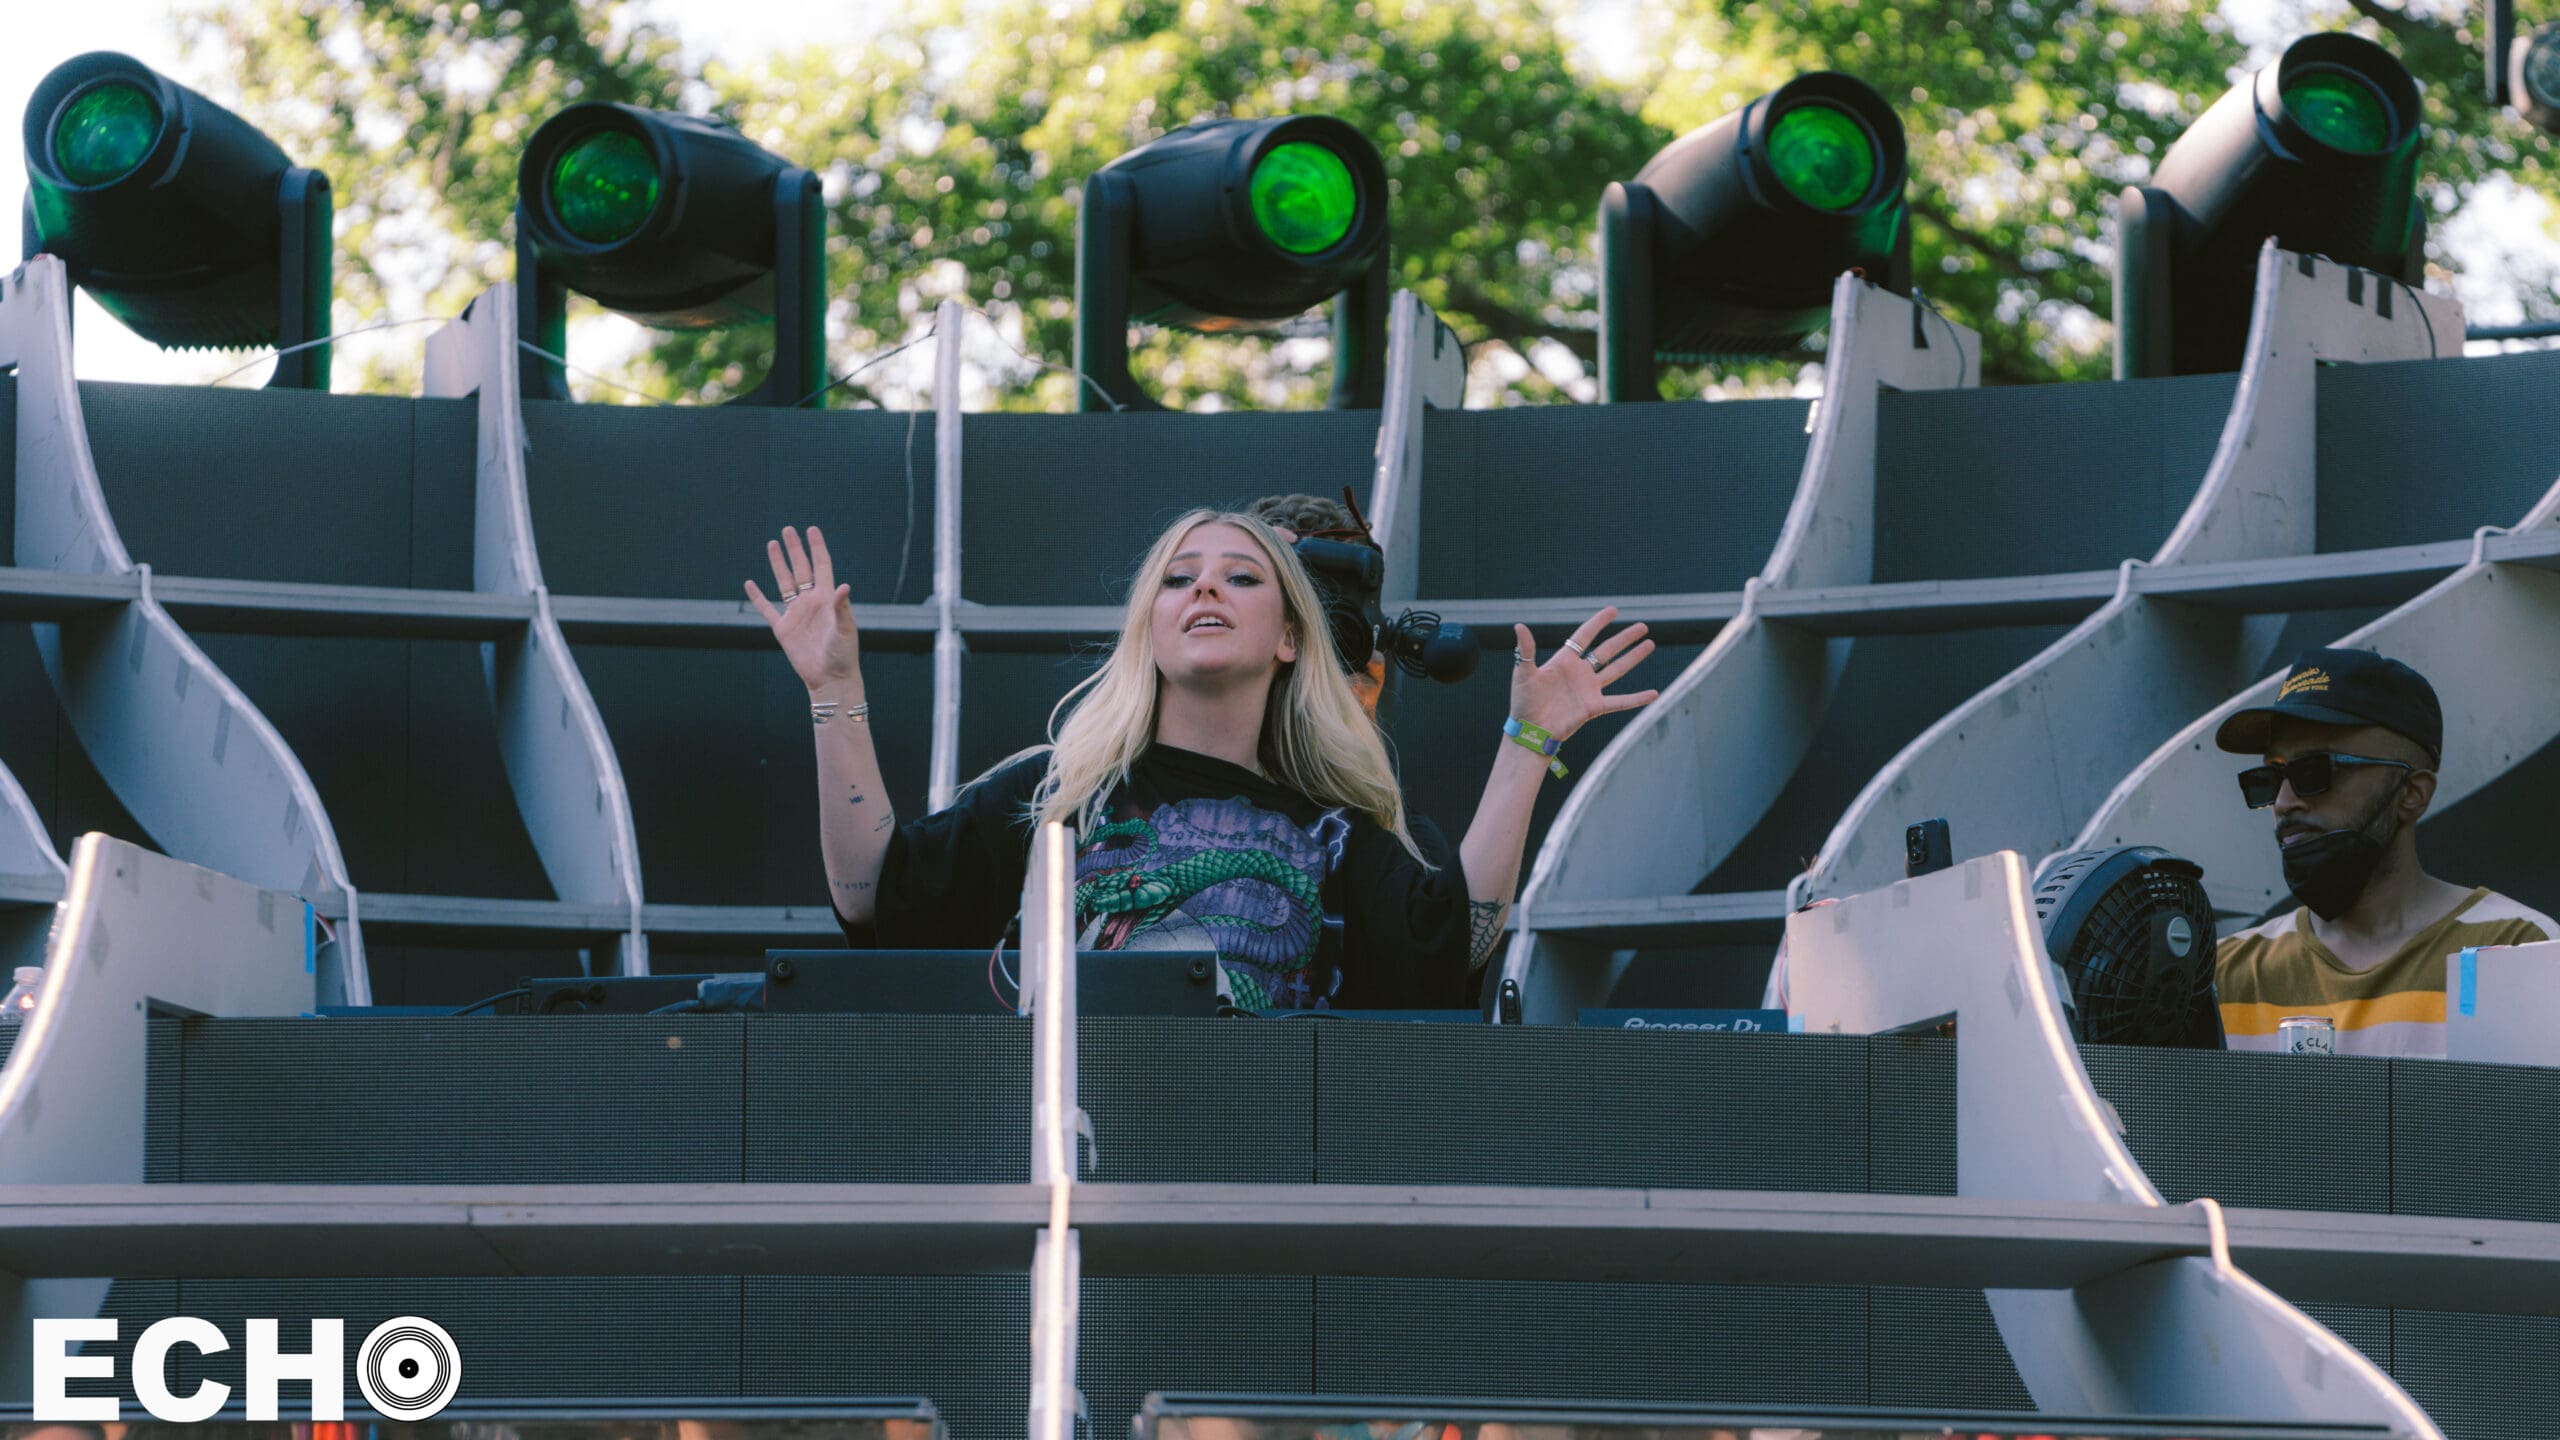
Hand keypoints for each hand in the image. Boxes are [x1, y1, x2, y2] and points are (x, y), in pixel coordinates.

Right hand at [745, 525, 862, 693]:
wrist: (830, 679)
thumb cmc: (843, 654)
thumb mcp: (845, 629)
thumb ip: (842, 607)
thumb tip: (843, 586)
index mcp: (826, 599)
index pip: (821, 566)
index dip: (816, 547)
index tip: (812, 529)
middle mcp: (810, 602)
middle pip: (801, 569)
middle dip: (795, 549)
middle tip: (788, 529)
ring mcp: (796, 614)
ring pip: (784, 583)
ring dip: (779, 564)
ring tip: (772, 544)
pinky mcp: (783, 629)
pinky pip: (767, 609)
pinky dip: (757, 597)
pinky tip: (750, 583)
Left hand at [1509, 607, 1657, 740]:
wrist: (1530, 731)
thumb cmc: (1524, 703)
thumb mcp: (1524, 673)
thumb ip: (1526, 650)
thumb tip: (1519, 626)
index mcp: (1564, 661)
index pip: (1584, 636)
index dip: (1598, 623)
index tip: (1613, 610)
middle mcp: (1580, 673)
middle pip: (1607, 650)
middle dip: (1625, 638)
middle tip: (1642, 626)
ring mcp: (1589, 690)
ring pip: (1617, 669)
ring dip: (1634, 657)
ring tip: (1650, 644)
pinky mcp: (1594, 707)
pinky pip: (1620, 702)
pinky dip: (1637, 699)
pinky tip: (1654, 694)